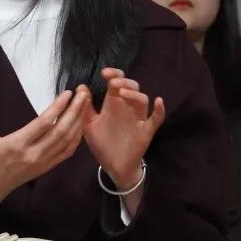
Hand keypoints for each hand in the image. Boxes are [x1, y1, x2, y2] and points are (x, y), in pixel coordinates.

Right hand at [0, 89, 89, 228]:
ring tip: (85, 105)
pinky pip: (66, 153)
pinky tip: (79, 126)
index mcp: (18, 145)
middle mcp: (34, 154)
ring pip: (67, 142)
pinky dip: (76, 138)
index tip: (67, 93)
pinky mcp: (46, 168)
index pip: (44, 123)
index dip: (57, 107)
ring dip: (78, 122)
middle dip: (75, 111)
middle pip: (61, 131)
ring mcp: (42, 163)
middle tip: (83, 94)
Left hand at [82, 68, 165, 192]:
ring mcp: (138, 118)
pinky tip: (158, 102)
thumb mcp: (88, 125)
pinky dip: (159, 110)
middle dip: (123, 81)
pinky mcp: (146, 131)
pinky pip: (156, 119)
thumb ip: (85, 108)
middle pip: (131, 87)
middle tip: (113, 82)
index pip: (116, 83)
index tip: (104, 73)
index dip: (113, 74)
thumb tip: (81, 87)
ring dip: (134, 94)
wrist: (113, 167)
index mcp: (113, 104)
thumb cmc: (102, 143)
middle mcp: (127, 108)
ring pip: (142, 100)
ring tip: (122, 93)